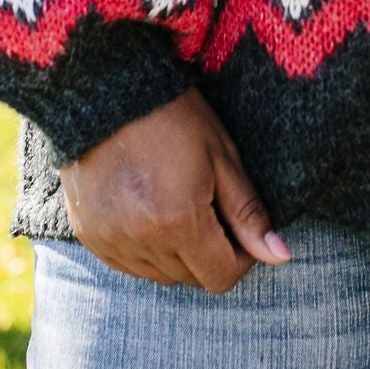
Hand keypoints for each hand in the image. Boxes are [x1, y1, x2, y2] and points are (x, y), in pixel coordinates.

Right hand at [61, 89, 289, 292]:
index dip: (240, 258)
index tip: (239, 228)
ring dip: (177, 254)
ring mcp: (110, 241)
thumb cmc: (172, 116)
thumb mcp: (221, 157)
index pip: (221, 277)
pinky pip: (127, 265)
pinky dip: (144, 250)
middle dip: (210, 254)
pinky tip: (148, 212)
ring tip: (177, 206)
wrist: (106, 90)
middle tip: (210, 211)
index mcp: (180, 222)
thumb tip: (280, 257)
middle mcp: (142, 241)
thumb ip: (248, 213)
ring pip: (159, 275)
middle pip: (191, 279)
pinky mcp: (88, 235)